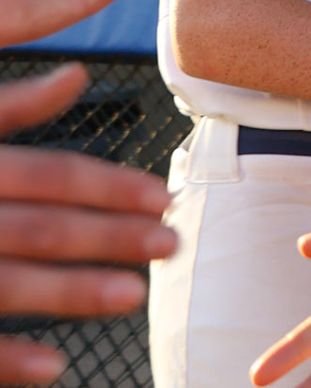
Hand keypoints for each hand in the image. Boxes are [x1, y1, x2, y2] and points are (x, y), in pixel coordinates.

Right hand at [0, 65, 175, 385]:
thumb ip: (6, 105)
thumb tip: (76, 76)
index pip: (48, 173)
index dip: (109, 186)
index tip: (160, 198)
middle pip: (38, 227)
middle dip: (109, 237)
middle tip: (169, 244)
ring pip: (4, 282)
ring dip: (70, 293)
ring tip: (130, 296)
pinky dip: (5, 358)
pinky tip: (54, 367)